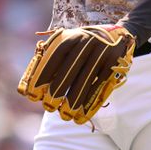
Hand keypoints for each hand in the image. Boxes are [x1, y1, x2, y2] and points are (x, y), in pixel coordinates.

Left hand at [17, 25, 135, 124]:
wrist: (118, 35)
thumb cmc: (84, 44)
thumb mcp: (69, 40)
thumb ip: (52, 53)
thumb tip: (32, 78)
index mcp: (73, 36)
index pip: (56, 55)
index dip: (44, 73)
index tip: (33, 91)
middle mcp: (88, 41)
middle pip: (70, 69)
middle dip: (58, 90)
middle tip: (48, 106)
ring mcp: (102, 52)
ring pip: (85, 79)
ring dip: (74, 99)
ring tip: (64, 114)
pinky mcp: (113, 63)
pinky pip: (99, 84)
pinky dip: (90, 100)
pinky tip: (81, 113)